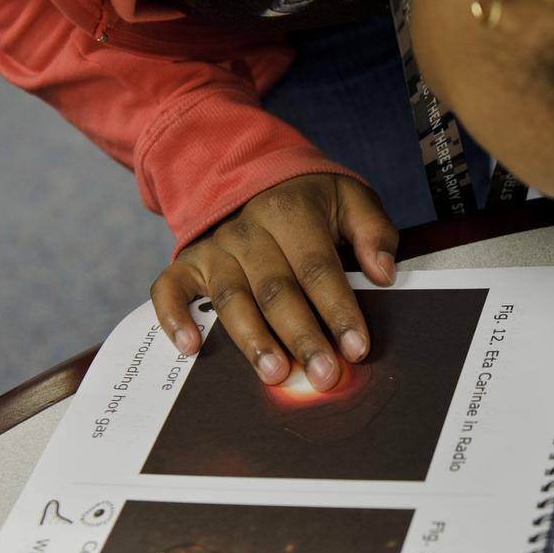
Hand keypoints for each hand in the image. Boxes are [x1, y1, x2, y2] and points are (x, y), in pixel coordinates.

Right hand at [150, 174, 397, 389]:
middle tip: (323, 375)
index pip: (317, 267)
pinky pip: (169, 291)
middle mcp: (247, 231)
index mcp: (290, 212)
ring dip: (252, 340)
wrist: (252, 177)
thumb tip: (383, 273)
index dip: (338, 310)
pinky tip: (190, 348)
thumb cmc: (310, 202)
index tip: (356, 347)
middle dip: (301, 336)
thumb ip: (373, 232)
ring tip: (275, 374)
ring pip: (230, 299)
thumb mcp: (350, 199)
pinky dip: (174, 318)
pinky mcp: (187, 264)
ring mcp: (214, 249)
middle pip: (275, 290)